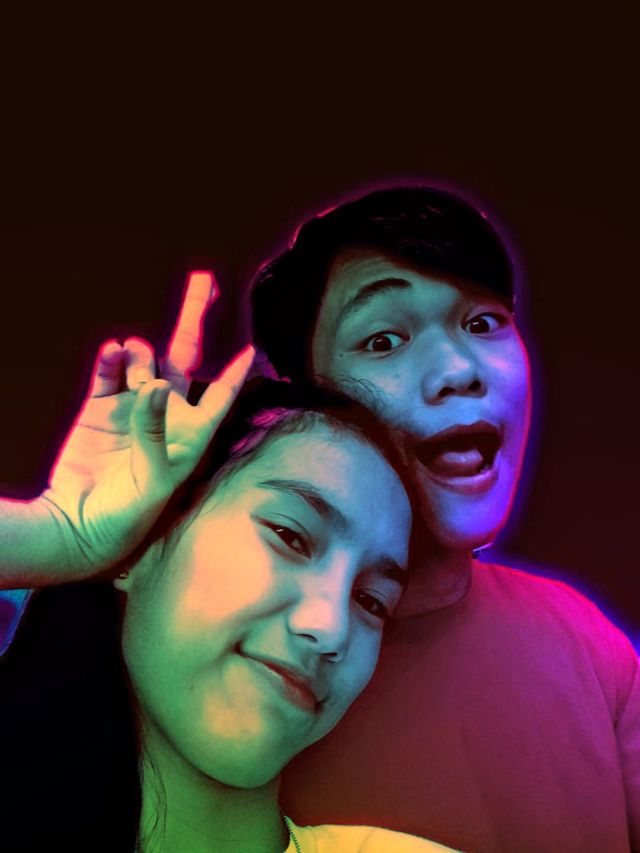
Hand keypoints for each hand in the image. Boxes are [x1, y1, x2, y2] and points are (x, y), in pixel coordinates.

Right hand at [40, 271, 253, 576]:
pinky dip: (110, 359)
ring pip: (145, 359)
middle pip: (185, 356)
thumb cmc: (130, 515)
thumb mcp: (154, 480)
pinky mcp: (99, 407)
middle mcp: (166, 413)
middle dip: (195, 318)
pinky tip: (113, 353)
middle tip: (206, 280)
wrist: (78, 524)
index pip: (220, 395)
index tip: (252, 348)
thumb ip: (155, 432)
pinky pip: (108, 372)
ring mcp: (132, 407)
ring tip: (134, 356)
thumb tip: (154, 384)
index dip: (235, 372)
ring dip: (142, 350)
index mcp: (192, 434)